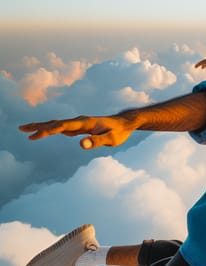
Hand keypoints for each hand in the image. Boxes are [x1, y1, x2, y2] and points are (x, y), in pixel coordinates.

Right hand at [18, 115, 133, 149]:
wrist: (125, 123)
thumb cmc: (119, 132)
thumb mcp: (111, 139)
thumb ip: (96, 141)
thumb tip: (81, 144)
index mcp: (85, 123)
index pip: (63, 126)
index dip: (49, 130)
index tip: (36, 135)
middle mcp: (79, 121)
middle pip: (55, 123)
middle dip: (38, 126)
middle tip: (21, 128)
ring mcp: (78, 123)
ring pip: (56, 124)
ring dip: (41, 126)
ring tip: (25, 129)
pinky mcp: (79, 127)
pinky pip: (61, 127)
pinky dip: (50, 129)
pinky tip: (43, 132)